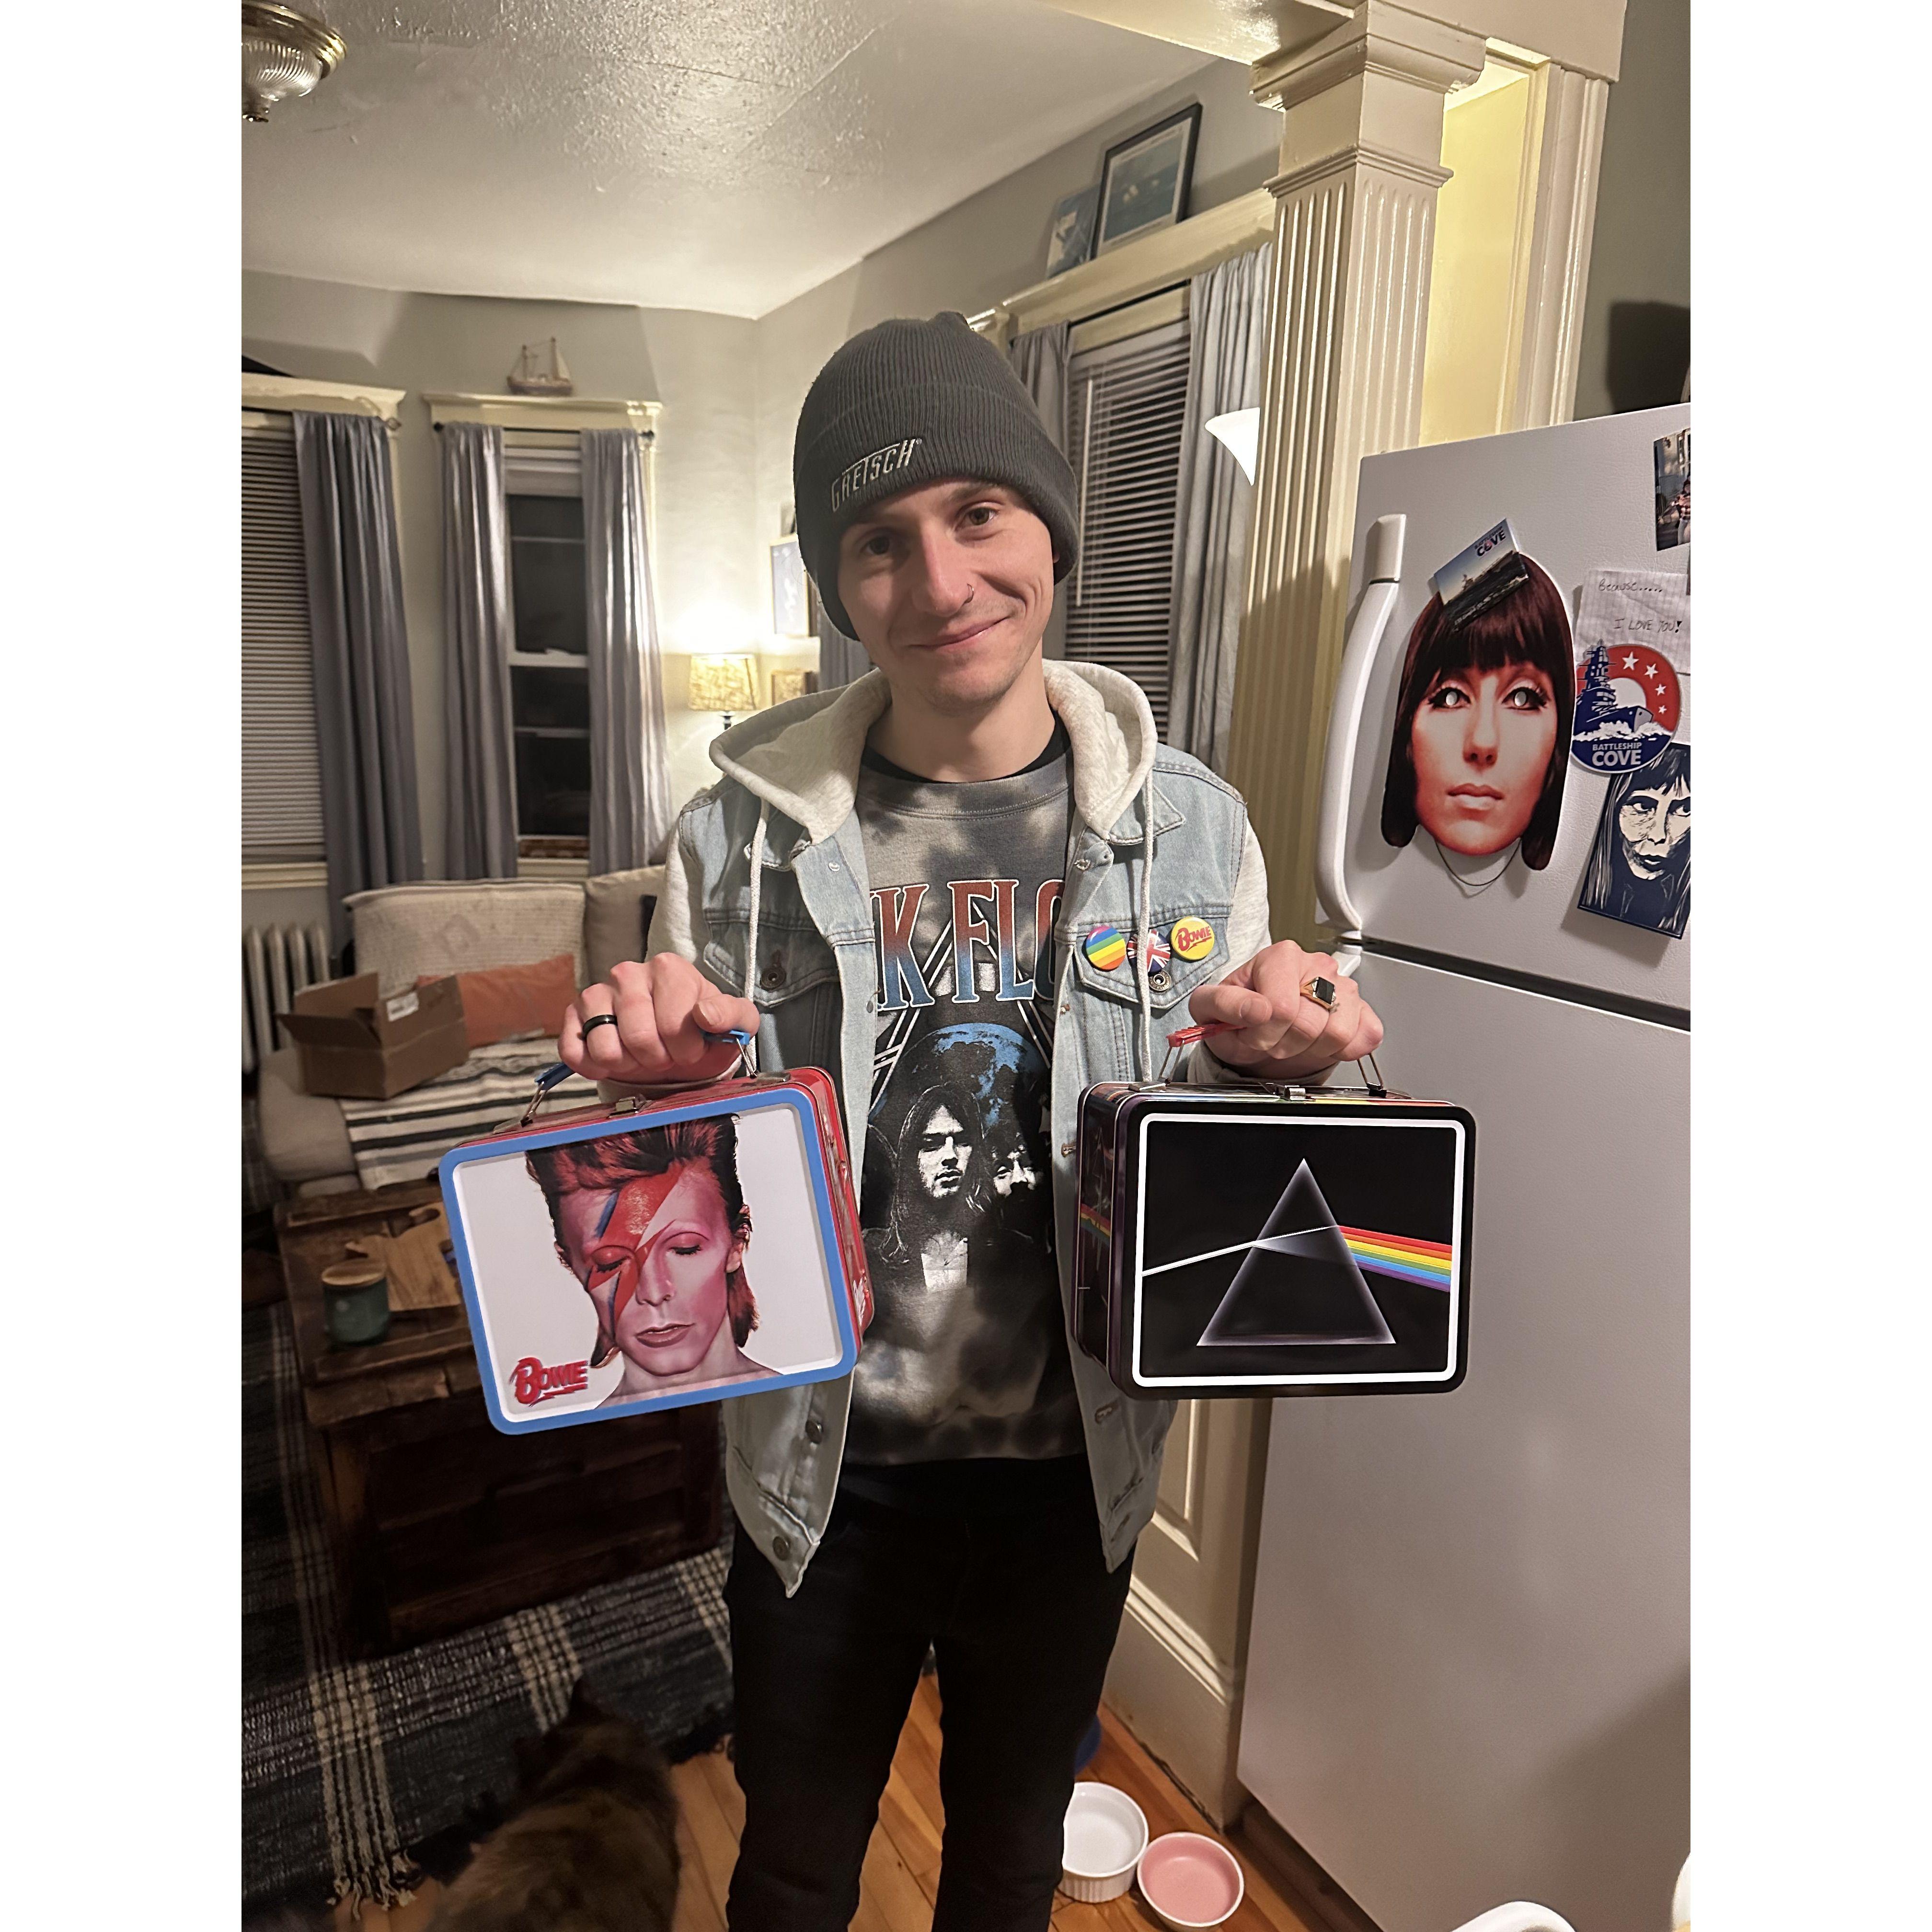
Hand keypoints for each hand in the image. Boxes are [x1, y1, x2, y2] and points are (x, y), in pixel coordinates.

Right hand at [560, 955, 760, 1087]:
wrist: (675, 1046)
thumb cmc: (702, 1031)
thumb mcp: (734, 1022)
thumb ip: (731, 1015)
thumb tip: (705, 1014)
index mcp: (669, 969)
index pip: (673, 1024)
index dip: (685, 1049)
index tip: (691, 1049)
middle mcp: (629, 973)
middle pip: (638, 1037)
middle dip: (657, 1058)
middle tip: (665, 1054)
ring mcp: (598, 993)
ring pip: (605, 1047)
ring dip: (627, 1064)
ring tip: (640, 1055)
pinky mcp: (575, 1016)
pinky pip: (573, 1050)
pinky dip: (593, 1066)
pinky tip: (613, 1060)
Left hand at [1187, 942, 1383, 1078]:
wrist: (1259, 1026)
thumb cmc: (1239, 1013)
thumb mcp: (1210, 1006)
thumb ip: (1225, 1004)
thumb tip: (1255, 1009)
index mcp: (1280, 957)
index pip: (1281, 1008)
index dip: (1262, 1033)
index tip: (1251, 1033)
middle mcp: (1316, 966)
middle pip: (1309, 1023)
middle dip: (1283, 1044)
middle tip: (1270, 1040)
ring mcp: (1344, 987)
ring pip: (1338, 1032)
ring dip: (1310, 1049)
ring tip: (1293, 1040)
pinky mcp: (1363, 1010)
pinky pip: (1367, 1036)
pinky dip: (1343, 1050)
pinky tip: (1320, 1043)